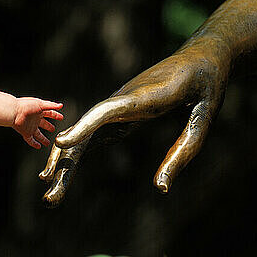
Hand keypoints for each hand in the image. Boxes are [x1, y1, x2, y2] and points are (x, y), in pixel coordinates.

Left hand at [13, 98, 63, 148]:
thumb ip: (51, 105)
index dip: (56, 116)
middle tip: (53, 129)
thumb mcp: (41, 104)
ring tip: (47, 143)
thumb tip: (60, 105)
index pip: (50, 113)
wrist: (14, 112)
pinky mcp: (26, 132)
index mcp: (39, 111)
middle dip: (49, 127)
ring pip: (38, 134)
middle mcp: (35, 119)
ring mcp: (30, 127)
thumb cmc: (25, 105)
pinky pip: (31, 140)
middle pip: (44, 124)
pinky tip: (38, 146)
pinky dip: (35, 144)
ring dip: (43, 139)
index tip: (61, 117)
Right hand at [39, 39, 230, 206]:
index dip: (83, 127)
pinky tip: (64, 172)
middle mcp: (122, 100)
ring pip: (82, 135)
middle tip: (50, 199)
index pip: (106, 112)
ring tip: (51, 197)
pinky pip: (91, 134)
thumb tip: (161, 189)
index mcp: (145, 97)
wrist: (201, 57)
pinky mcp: (118, 112)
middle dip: (64, 164)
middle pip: (85, 132)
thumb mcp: (204, 118)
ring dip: (64, 164)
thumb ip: (183, 152)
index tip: (61, 143)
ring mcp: (116, 105)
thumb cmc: (206, 87)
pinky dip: (76, 153)